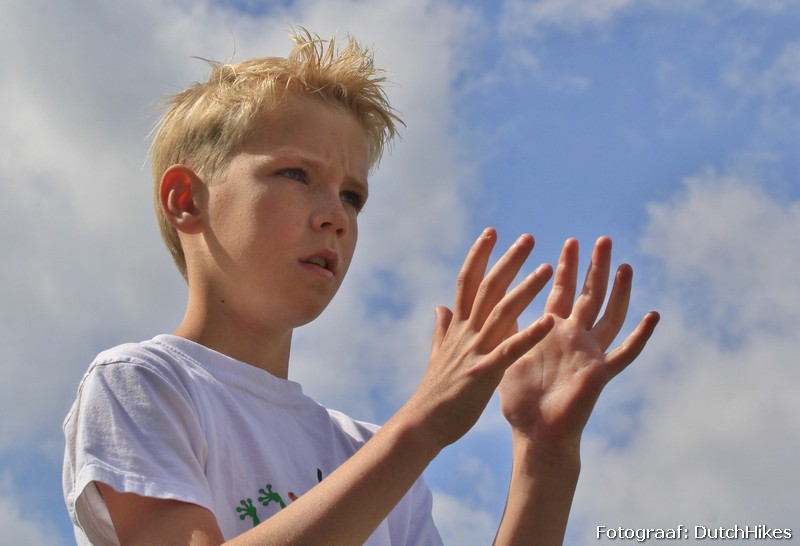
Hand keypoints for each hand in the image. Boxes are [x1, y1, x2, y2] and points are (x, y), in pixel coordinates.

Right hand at [408, 228, 554, 449]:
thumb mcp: (438, 353)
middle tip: (529, 238)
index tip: (492, 231)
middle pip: (487, 287)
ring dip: (525, 289)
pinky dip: (530, 334)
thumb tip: (439, 306)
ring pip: (501, 312)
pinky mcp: (484, 372)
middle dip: (508, 260)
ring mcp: (474, 350)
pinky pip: (510, 349)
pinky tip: (551, 321)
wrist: (423, 423)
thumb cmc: (434, 391)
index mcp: (457, 326)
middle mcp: (465, 332)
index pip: (468, 281)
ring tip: (548, 268)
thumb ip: (442, 328)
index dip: (479, 255)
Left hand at [499, 237, 658, 453]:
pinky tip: (653, 316)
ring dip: (619, 292)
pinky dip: (640, 336)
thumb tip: (492, 306)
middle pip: (589, 295)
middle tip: (603, 239)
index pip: (561, 292)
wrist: (535, 435)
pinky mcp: (599, 374)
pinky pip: (624, 354)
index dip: (566, 268)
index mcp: (552, 332)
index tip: (571, 242)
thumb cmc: (521, 400)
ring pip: (609, 316)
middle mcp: (574, 338)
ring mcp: (589, 354)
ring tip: (626, 265)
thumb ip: (507, 329)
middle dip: (595, 268)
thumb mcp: (509, 354)